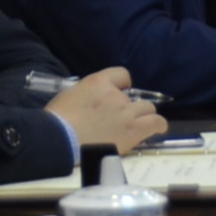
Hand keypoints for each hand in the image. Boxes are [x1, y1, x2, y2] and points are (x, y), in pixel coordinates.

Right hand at [47, 67, 168, 152]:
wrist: (60, 141)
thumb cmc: (58, 120)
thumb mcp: (70, 96)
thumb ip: (87, 95)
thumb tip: (92, 102)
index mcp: (98, 82)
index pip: (121, 74)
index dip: (121, 85)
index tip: (117, 94)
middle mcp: (116, 94)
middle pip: (135, 95)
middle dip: (131, 105)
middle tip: (122, 118)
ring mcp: (126, 112)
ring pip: (148, 108)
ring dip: (144, 116)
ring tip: (138, 126)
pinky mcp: (133, 130)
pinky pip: (156, 123)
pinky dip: (158, 125)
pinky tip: (156, 129)